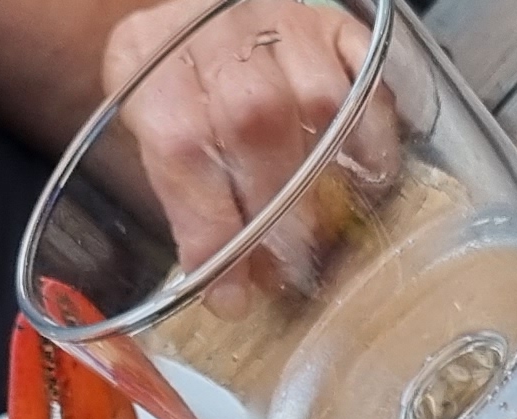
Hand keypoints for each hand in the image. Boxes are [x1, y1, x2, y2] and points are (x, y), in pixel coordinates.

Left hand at [100, 0, 393, 305]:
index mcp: (150, 59)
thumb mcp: (141, 121)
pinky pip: (368, 82)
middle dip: (272, 214)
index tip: (228, 293)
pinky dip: (374, 135)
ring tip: (322, 236)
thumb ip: (177, 191)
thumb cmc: (171, 81)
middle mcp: (218, 32)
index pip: (181, 146)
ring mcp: (282, 23)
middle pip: (254, 122)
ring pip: (318, 101)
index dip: (208, 227)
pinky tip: (367, 176)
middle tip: (281, 272)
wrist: (198, 20)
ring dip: (324, 181)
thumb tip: (227, 286)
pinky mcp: (333, 28)